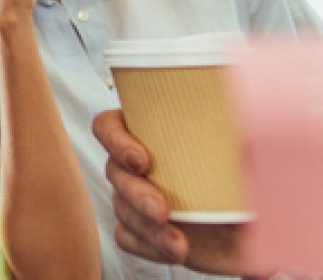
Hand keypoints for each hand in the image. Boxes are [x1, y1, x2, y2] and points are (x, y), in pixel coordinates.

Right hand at [93, 108, 247, 274]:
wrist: (260, 227)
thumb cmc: (249, 178)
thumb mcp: (249, 150)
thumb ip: (239, 131)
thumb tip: (239, 120)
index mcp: (152, 134)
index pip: (109, 126)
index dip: (115, 140)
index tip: (142, 160)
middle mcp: (139, 165)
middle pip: (114, 171)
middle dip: (135, 194)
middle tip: (162, 210)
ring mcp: (138, 199)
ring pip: (121, 208)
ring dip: (148, 228)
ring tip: (179, 243)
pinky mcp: (146, 232)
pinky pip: (128, 237)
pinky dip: (148, 246)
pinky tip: (174, 249)